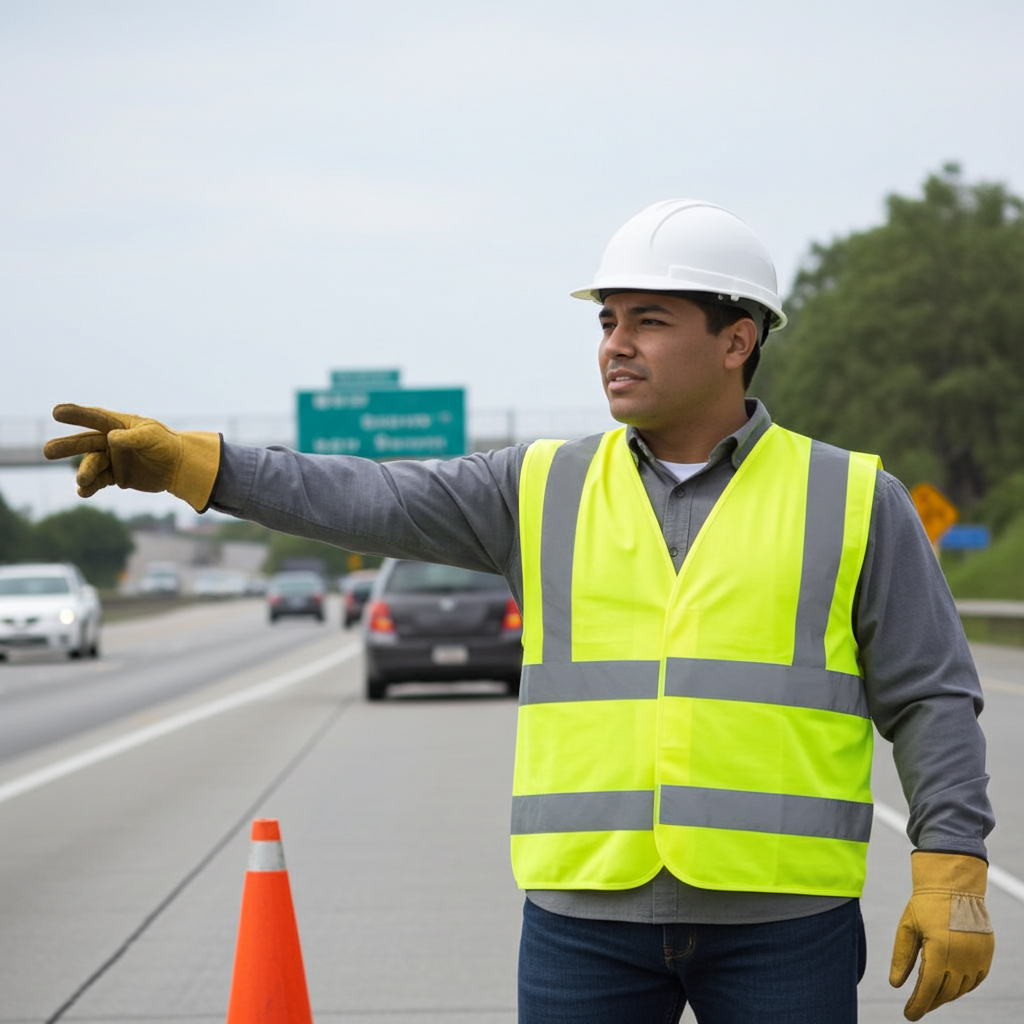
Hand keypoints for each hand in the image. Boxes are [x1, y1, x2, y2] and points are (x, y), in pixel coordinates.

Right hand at [43, 403, 220, 511]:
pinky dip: (90, 487)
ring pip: (91, 465)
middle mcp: (110, 441)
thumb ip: (132, 437)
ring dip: (84, 472)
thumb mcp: (152, 437)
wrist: (179, 467)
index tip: (56, 411)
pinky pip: (98, 481)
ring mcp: (111, 459)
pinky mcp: (115, 476)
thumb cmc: (167, 445)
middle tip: (46, 451)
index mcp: (118, 425)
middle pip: (85, 443)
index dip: (76, 414)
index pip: (94, 418)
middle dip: (67, 446)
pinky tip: (82, 492)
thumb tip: (111, 438)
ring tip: (82, 481)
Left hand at [889, 852, 993, 1019]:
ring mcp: (977, 959)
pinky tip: (949, 986)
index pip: (928, 989)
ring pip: (960, 989)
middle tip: (916, 1007)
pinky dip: (961, 987)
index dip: (918, 1005)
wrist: (954, 886)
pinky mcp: (985, 956)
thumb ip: (902, 957)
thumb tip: (895, 985)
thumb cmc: (926, 905)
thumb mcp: (907, 927)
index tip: (908, 1016)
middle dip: (929, 1002)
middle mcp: (961, 959)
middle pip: (944, 993)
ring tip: (930, 996)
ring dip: (945, 996)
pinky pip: (974, 981)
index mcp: (939, 952)